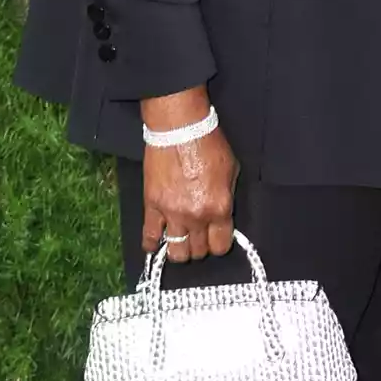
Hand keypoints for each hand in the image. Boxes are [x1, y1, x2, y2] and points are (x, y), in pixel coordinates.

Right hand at [141, 89, 238, 262]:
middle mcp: (196, 216)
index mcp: (219, 208)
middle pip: (199, 252)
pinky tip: (155, 244)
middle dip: (200, 246)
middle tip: (199, 235)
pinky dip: (152, 244)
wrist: (180, 128)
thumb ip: (227, 197)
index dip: (219, 243)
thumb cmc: (209, 144)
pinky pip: (149, 236)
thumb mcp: (231, 170)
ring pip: (176, 252)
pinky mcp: (152, 205)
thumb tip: (222, 214)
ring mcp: (172, 213)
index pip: (220, 246)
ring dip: (180, 250)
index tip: (216, 236)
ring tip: (181, 240)